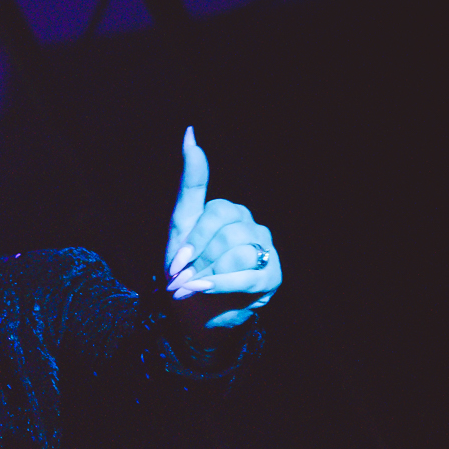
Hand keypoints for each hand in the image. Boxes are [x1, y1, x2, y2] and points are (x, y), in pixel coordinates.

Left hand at [164, 127, 280, 331]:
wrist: (196, 316)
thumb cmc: (187, 271)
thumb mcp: (180, 230)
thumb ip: (190, 186)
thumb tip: (190, 132)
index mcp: (229, 212)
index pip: (215, 209)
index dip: (193, 237)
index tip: (176, 260)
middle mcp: (250, 225)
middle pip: (224, 230)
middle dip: (195, 258)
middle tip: (178, 279)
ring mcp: (264, 248)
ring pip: (236, 250)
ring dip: (206, 273)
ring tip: (190, 289)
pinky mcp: (271, 275)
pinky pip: (246, 274)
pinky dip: (220, 284)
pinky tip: (204, 290)